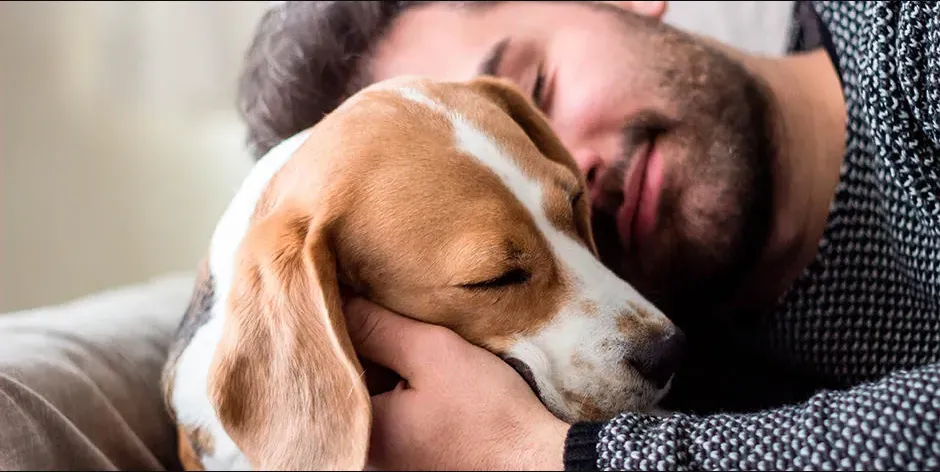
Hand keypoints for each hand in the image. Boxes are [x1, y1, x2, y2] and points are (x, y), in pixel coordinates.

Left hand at [345, 298, 570, 470]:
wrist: (535, 462)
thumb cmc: (488, 415)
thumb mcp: (432, 354)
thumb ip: (377, 327)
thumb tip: (332, 298)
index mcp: (357, 432)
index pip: (327, 363)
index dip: (340, 322)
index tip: (356, 295)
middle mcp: (362, 451)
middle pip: (346, 379)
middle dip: (363, 345)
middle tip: (383, 310)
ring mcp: (384, 457)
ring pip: (369, 392)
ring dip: (383, 364)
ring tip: (405, 337)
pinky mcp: (406, 455)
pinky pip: (388, 410)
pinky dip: (397, 386)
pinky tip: (420, 369)